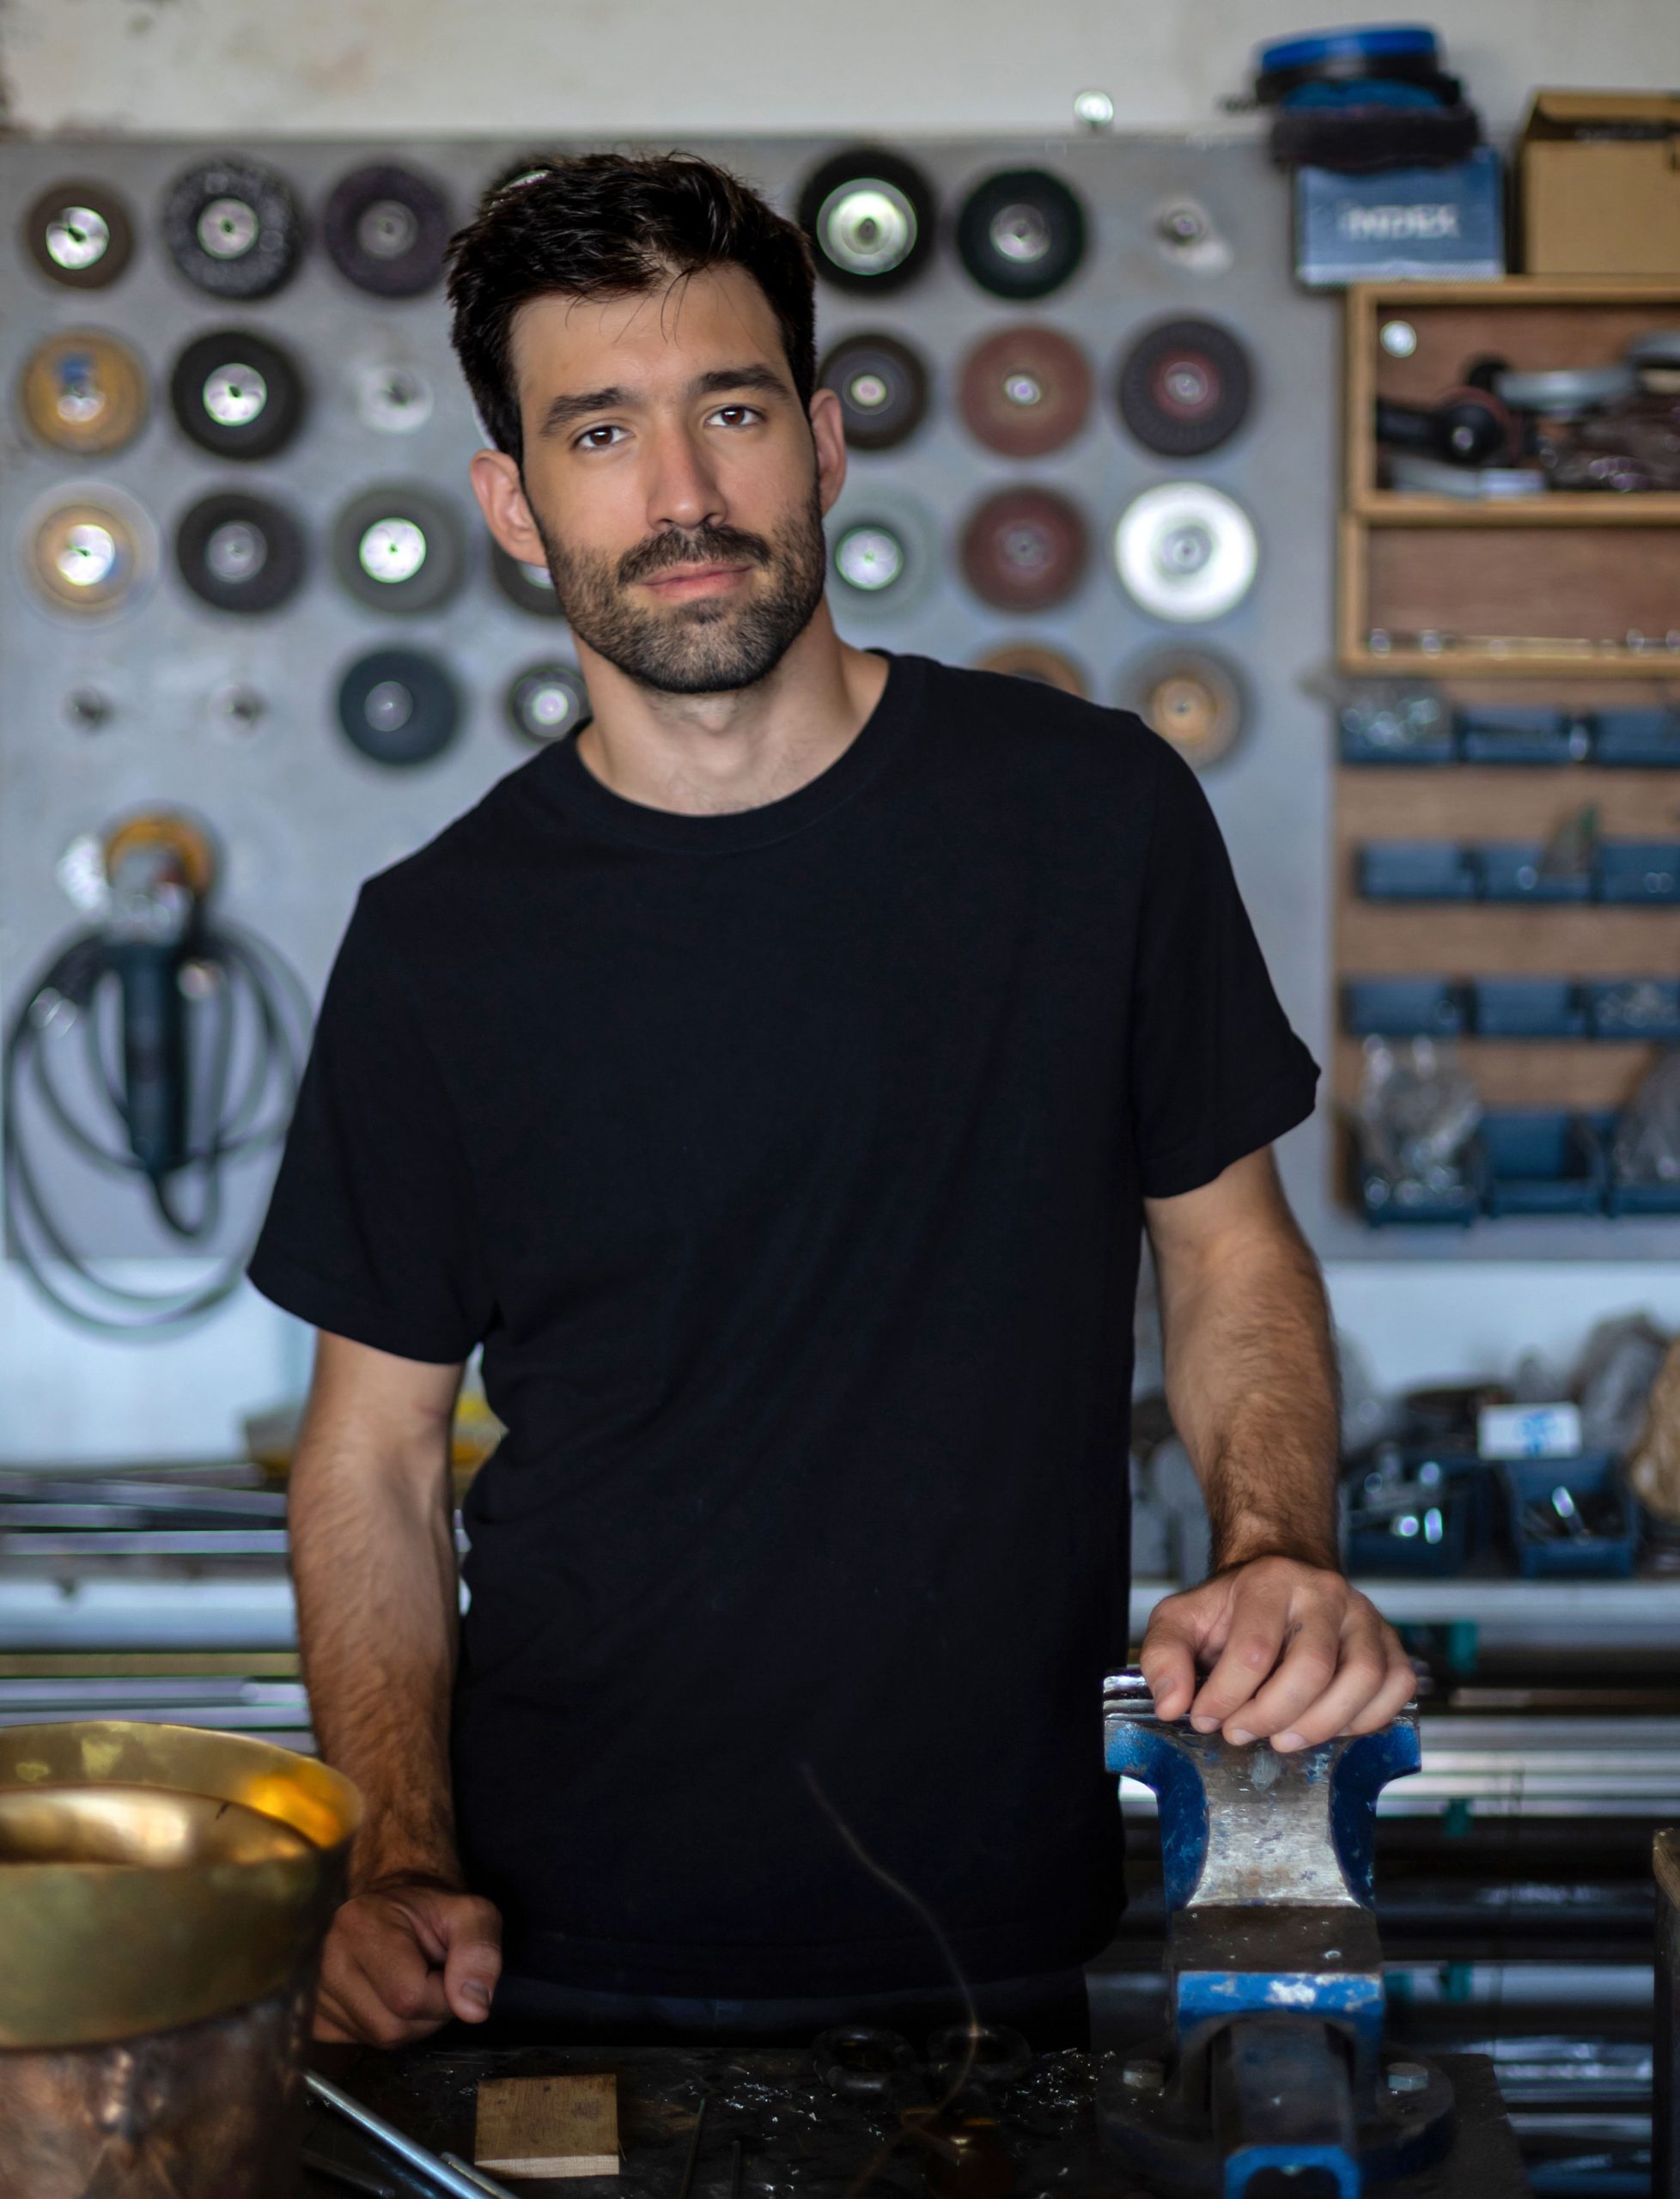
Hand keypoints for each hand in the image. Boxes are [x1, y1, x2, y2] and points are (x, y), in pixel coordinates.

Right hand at [312, 1875, 502, 2045]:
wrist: (392, 1908)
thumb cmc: (430, 1911)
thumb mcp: (470, 1914)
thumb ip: (480, 1953)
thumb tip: (474, 2010)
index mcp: (360, 1926)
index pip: (410, 1996)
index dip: (444, 1993)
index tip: (448, 1968)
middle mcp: (324, 1961)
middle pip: (392, 2027)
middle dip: (429, 2013)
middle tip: (432, 1976)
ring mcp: (314, 1993)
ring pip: (379, 2040)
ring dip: (410, 2024)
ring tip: (411, 1983)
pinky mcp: (314, 2017)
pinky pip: (362, 2045)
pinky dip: (386, 2029)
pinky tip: (387, 1999)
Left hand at [1139, 1555, 1413, 1752]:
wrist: (1281, 1577)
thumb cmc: (1233, 1605)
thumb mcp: (1181, 1617)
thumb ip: (1164, 1656)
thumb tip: (1173, 1704)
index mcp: (1270, 1580)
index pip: (1255, 1649)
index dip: (1227, 1697)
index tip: (1205, 1718)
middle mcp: (1324, 1592)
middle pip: (1311, 1668)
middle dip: (1270, 1715)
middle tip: (1240, 1733)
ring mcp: (1364, 1616)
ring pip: (1361, 1679)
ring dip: (1319, 1725)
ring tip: (1282, 1739)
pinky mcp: (1390, 1641)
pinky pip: (1396, 1686)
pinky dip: (1367, 1718)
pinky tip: (1330, 1727)